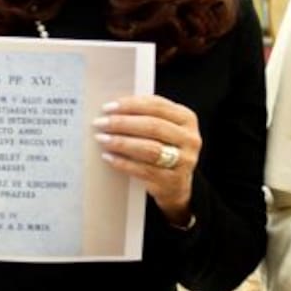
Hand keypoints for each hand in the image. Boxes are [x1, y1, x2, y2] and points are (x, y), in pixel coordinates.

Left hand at [94, 94, 199, 225]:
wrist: (177, 185)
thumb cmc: (165, 149)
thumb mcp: (165, 129)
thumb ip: (147, 116)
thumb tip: (113, 109)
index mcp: (187, 119)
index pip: (158, 106)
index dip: (131, 105)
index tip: (108, 107)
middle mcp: (190, 139)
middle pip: (153, 126)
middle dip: (123, 123)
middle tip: (101, 123)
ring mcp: (184, 161)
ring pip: (149, 149)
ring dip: (122, 143)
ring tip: (102, 139)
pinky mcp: (173, 181)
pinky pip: (144, 170)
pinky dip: (123, 163)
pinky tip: (109, 157)